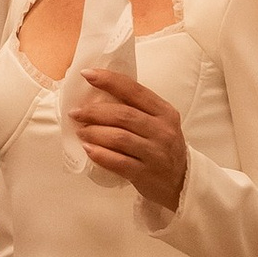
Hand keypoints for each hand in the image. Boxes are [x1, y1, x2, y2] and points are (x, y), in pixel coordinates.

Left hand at [71, 68, 187, 211]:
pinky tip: (89, 150)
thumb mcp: (159, 123)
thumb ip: (137, 109)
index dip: (109, 81)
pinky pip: (118, 162)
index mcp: (165, 112)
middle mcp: (162, 130)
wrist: (181, 181)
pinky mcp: (146, 173)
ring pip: (119, 137)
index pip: (134, 90)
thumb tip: (98, 96)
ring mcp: (155, 153)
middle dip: (95, 112)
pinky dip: (100, 154)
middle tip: (76, 113)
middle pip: (123, 114)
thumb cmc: (162, 147)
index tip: (87, 75)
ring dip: (94, 132)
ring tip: (80, 132)